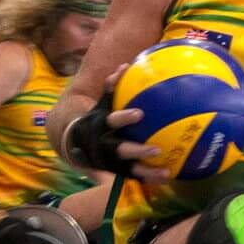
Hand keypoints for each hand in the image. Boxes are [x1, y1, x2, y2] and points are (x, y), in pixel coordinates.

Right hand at [67, 64, 171, 185]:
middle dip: (137, 150)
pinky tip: (168, 176)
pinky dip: (149, 177)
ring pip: (128, 168)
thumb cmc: (96, 118)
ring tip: (166, 171)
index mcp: (100, 126)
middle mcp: (103, 146)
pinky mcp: (115, 172)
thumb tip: (125, 66)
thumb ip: (111, 86)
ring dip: (147, 170)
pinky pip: (133, 176)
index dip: (124, 118)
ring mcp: (109, 161)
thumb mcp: (101, 103)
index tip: (139, 114)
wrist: (76, 143)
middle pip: (119, 150)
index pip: (111, 121)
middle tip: (156, 149)